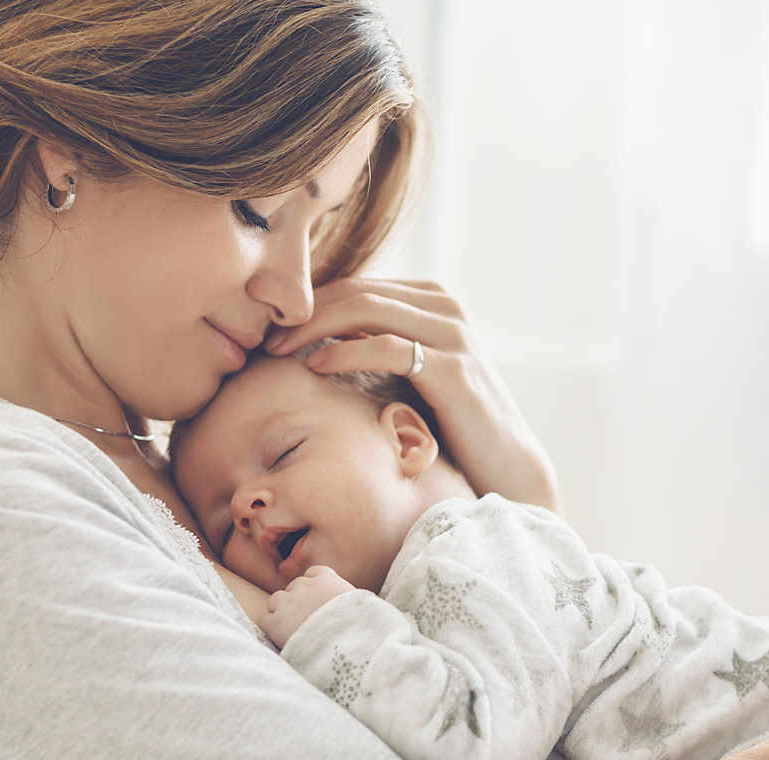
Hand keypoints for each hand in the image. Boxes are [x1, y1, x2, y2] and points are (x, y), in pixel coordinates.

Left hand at [260, 565, 355, 647]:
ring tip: (293, 630)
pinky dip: (272, 629)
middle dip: (297, 600)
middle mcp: (304, 586)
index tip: (317, 599)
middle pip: (293, 587)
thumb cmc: (359, 628)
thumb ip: (346, 598)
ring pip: (275, 600)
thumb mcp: (361, 604)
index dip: (313, 586)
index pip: (313, 573)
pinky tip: (284, 639)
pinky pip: (266, 620)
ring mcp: (288, 602)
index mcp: (326, 580)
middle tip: (306, 619)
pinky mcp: (276, 622)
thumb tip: (348, 604)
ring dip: (281, 612)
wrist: (347, 646)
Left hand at [264, 277, 561, 512]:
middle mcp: (444, 306)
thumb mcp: (412, 376)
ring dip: (315, 326)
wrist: (505, 465)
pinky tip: (315, 366)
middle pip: (357, 290)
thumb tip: (321, 342)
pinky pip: (387, 346)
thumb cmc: (451, 426)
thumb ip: (378, 349)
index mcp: (432, 301)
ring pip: (367, 308)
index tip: (271, 328)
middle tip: (264, 337)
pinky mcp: (452, 366)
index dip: (310, 303)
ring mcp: (452, 333)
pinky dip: (346, 352)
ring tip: (278, 349)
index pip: (357, 285)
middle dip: (304, 311)